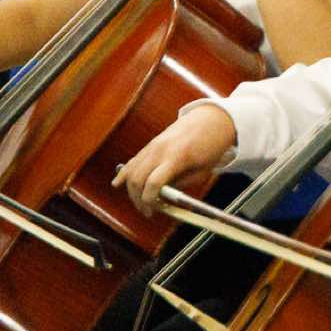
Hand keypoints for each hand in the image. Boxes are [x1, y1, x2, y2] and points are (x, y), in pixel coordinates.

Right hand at [113, 106, 236, 216]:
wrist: (213, 119)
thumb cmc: (212, 145)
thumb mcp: (202, 171)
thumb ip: (181, 185)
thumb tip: (163, 199)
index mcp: (177, 156)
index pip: (153, 183)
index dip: (149, 200)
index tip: (152, 210)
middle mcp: (161, 150)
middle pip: (137, 179)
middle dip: (138, 199)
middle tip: (147, 210)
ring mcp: (154, 145)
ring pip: (132, 171)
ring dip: (132, 189)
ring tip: (140, 202)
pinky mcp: (151, 143)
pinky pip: (133, 160)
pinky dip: (125, 173)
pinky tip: (117, 183)